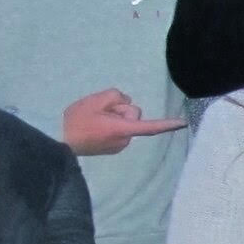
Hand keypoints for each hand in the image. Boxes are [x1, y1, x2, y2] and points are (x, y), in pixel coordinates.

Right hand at [61, 88, 186, 156]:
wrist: (60, 142)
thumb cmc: (77, 122)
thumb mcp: (95, 100)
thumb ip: (115, 96)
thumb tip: (124, 102)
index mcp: (123, 129)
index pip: (150, 126)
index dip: (167, 124)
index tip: (183, 123)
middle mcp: (126, 140)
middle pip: (133, 115)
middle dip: (120, 109)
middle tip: (100, 111)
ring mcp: (119, 145)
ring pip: (125, 121)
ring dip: (114, 116)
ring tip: (94, 118)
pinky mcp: (113, 147)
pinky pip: (119, 129)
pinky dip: (111, 124)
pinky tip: (94, 125)